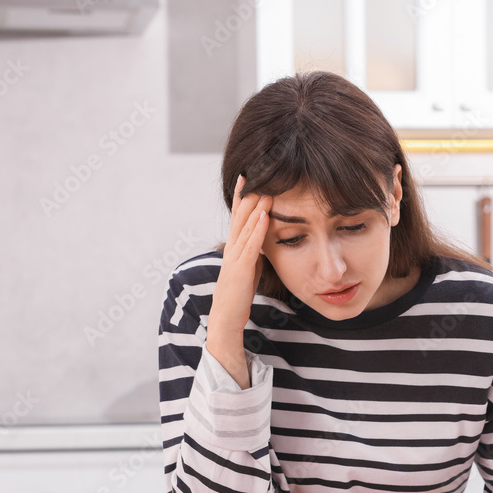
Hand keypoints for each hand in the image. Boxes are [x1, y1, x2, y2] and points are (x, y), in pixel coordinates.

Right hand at [206, 175, 270, 388]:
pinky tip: (266, 216)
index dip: (243, 198)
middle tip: (254, 171)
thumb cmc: (238, 297)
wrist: (226, 322)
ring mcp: (234, 260)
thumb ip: (254, 254)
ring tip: (265, 188)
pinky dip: (258, 230)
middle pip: (239, 217)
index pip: (239, 218)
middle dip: (246, 195)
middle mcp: (231, 250)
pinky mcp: (240, 272)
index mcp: (234, 249)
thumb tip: (264, 241)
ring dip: (255, 207)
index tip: (249, 177)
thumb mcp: (249, 270)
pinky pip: (250, 246)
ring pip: (245, 228)